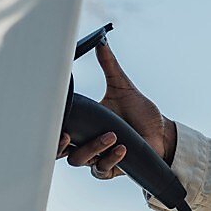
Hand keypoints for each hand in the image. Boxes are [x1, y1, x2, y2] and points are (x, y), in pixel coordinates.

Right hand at [55, 42, 177, 178]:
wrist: (162, 131)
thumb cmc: (139, 111)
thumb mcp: (123, 87)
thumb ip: (109, 66)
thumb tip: (102, 41)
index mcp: (84, 124)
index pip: (58, 128)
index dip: (48, 128)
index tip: (50, 118)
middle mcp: (86, 142)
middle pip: (59, 151)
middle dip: (58, 146)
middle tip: (67, 137)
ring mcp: (97, 156)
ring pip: (80, 161)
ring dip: (93, 149)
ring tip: (112, 136)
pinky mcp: (112, 167)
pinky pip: (102, 169)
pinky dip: (110, 159)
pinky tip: (122, 147)